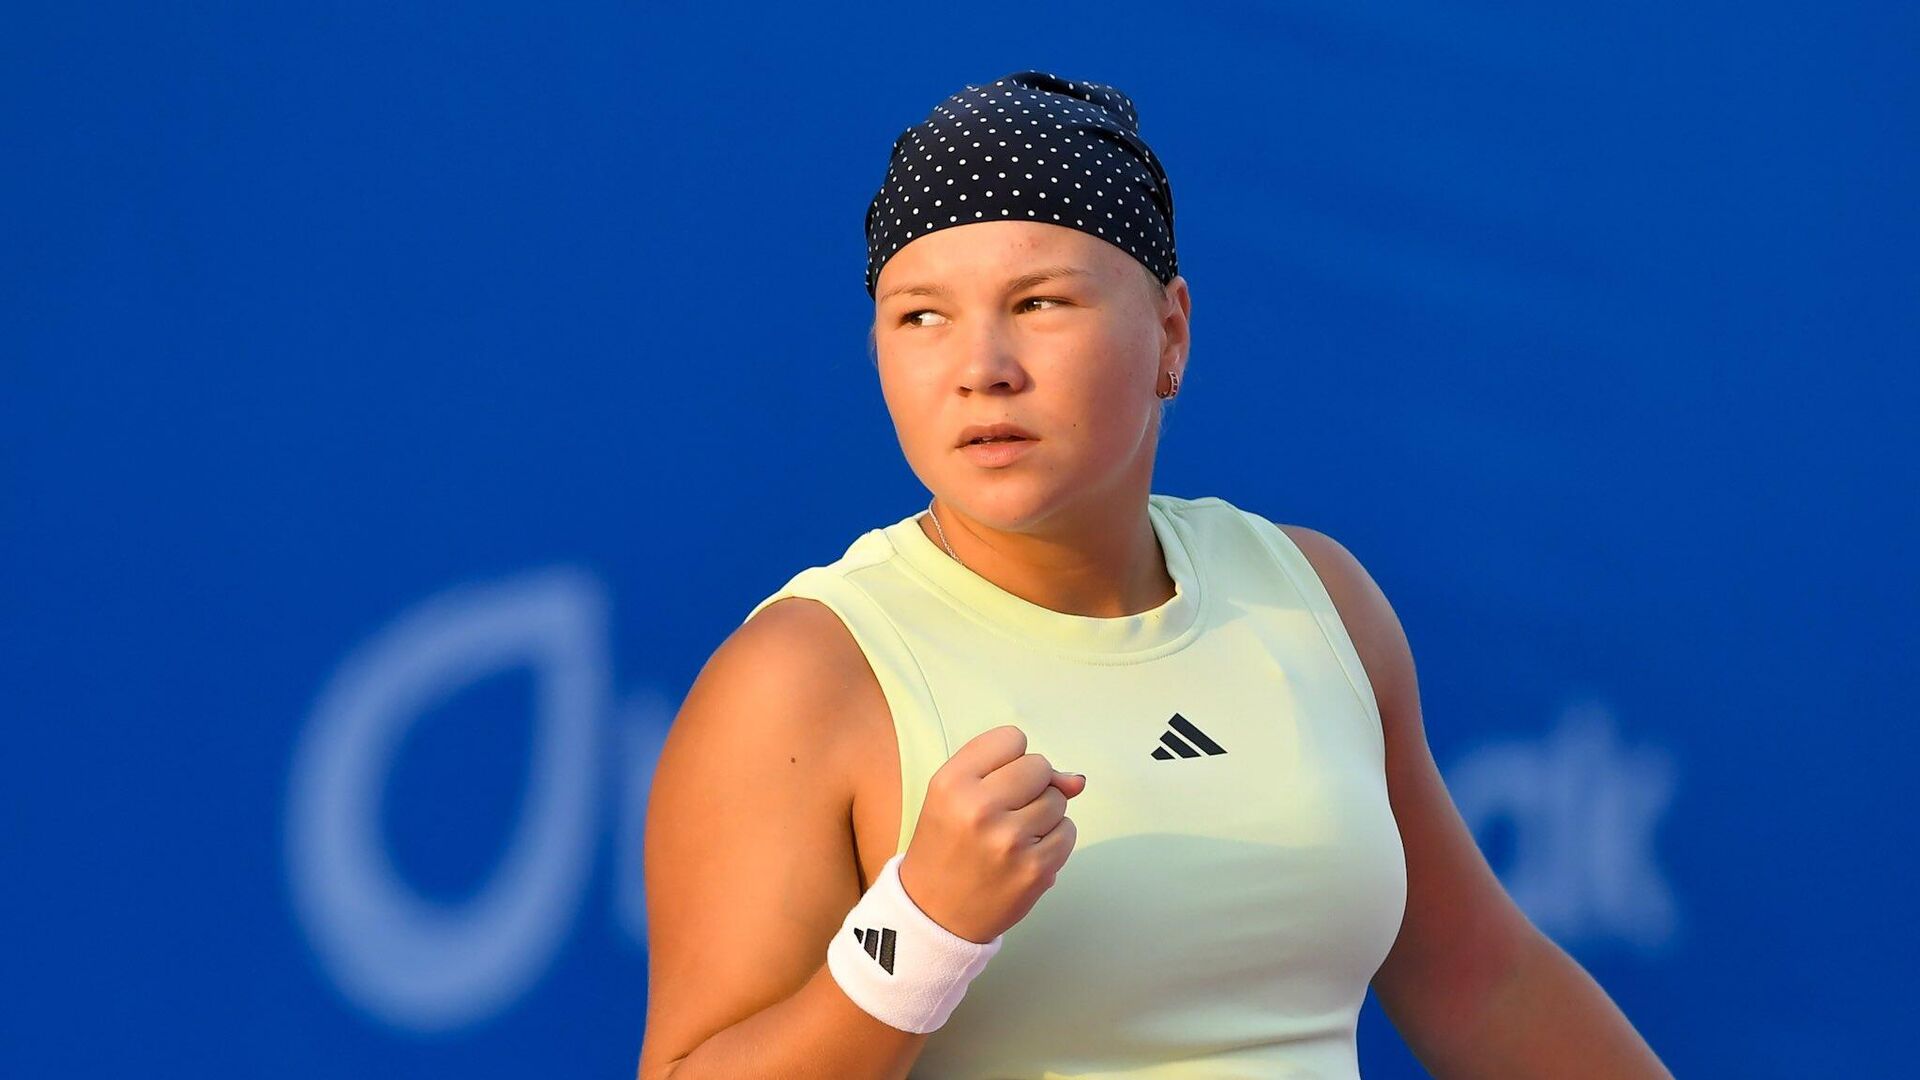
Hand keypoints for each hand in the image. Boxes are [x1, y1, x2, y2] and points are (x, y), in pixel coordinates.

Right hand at [896, 725, 1085, 942]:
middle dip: (1030, 784)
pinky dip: (1054, 839)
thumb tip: (1077, 780)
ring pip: (1059, 799)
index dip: (1008, 760)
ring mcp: (1010, 840)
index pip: (1011, 738)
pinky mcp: (1036, 869)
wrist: (934, 914)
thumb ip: (1009, 770)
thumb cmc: (947, 846)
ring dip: (1044, 813)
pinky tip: (1026, 853)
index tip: (993, 783)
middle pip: (1040, 766)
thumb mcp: (955, 796)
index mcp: (952, 783)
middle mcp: (980, 808)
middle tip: (1005, 811)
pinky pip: (1068, 831)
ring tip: (1012, 835)